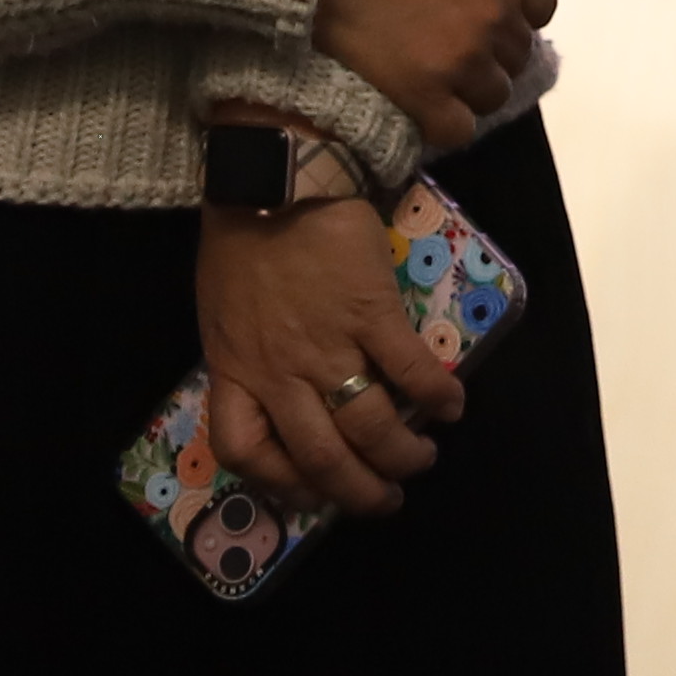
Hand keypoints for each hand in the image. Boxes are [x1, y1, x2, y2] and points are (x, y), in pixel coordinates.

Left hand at [195, 165, 464, 520]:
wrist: (279, 177)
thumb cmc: (242, 238)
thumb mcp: (222, 308)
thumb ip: (246, 351)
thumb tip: (278, 383)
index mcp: (234, 369)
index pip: (245, 450)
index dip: (280, 482)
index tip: (310, 488)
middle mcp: (280, 371)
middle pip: (320, 455)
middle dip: (358, 490)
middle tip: (386, 499)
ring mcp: (327, 345)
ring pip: (369, 425)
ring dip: (402, 454)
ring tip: (421, 459)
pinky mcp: (372, 312)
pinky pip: (410, 370)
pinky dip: (437, 396)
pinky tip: (453, 405)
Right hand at [316, 0, 560, 146]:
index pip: (541, 6)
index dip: (515, 5)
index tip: (484, 1)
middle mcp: (497, 17)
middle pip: (518, 52)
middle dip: (496, 45)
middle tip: (456, 33)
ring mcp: (460, 59)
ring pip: (493, 92)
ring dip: (476, 84)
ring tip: (445, 69)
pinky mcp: (420, 92)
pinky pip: (456, 129)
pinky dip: (450, 122)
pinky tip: (431, 104)